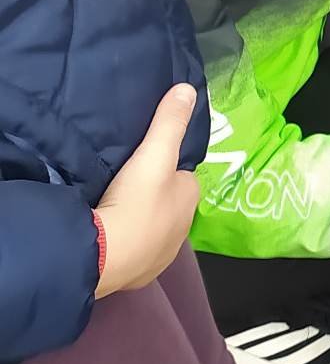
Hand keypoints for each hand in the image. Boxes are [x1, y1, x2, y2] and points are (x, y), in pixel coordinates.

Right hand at [94, 85, 200, 297]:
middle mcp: (183, 230)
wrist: (104, 256)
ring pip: (151, 229)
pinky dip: (125, 243)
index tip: (144, 162)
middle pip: (167, 203)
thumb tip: (189, 89)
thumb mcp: (153, 154)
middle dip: (152, 195)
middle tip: (124, 184)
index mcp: (191, 199)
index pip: (183, 176)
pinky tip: (108, 235)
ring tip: (112, 207)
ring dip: (138, 220)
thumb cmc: (135, 202)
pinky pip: (135, 253)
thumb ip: (169, 122)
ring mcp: (161, 256)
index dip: (166, 167)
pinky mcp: (139, 274)